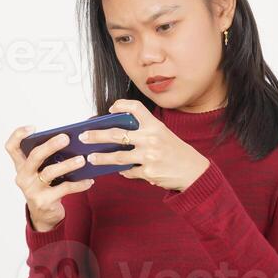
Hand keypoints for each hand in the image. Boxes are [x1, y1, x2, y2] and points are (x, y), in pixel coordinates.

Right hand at [4, 126, 94, 231]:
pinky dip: (78, 184)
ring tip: (82, 160)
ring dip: (68, 164)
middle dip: (50, 145)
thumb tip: (71, 142)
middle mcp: (23, 177)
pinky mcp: (44, 201)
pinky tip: (89, 180)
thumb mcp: (41, 172)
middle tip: (66, 138)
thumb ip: (48, 158)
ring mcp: (32, 190)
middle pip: (34, 156)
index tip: (33, 127)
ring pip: (50, 172)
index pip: (11, 147)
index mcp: (21, 166)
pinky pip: (64, 188)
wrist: (44, 215)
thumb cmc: (45, 186)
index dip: (18, 135)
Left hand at [77, 98, 210, 192]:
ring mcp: (149, 156)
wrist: (194, 171)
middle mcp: (151, 138)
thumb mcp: (163, 135)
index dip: (121, 105)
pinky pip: (129, 171)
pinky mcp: (148, 172)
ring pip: (118, 156)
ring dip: (101, 158)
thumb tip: (115, 135)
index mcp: (155, 125)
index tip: (110, 109)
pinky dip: (123, 171)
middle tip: (83, 136)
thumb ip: (143, 132)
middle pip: (116, 134)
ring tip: (91, 158)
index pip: (135, 107)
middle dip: (96, 135)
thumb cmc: (175, 151)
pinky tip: (119, 170)